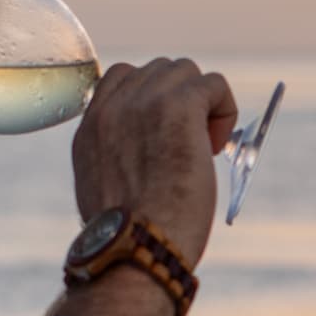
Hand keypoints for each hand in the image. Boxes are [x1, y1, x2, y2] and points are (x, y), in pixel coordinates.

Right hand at [71, 57, 238, 267]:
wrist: (136, 245)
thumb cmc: (128, 237)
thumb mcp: (103, 191)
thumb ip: (117, 159)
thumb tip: (148, 157)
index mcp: (91, 127)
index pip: (121, 76)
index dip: (153, 98)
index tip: (163, 135)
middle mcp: (113, 107)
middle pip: (159, 71)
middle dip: (180, 101)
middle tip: (187, 146)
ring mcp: (144, 102)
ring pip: (187, 72)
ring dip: (203, 104)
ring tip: (204, 147)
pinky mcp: (179, 105)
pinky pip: (215, 85)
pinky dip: (224, 112)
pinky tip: (215, 148)